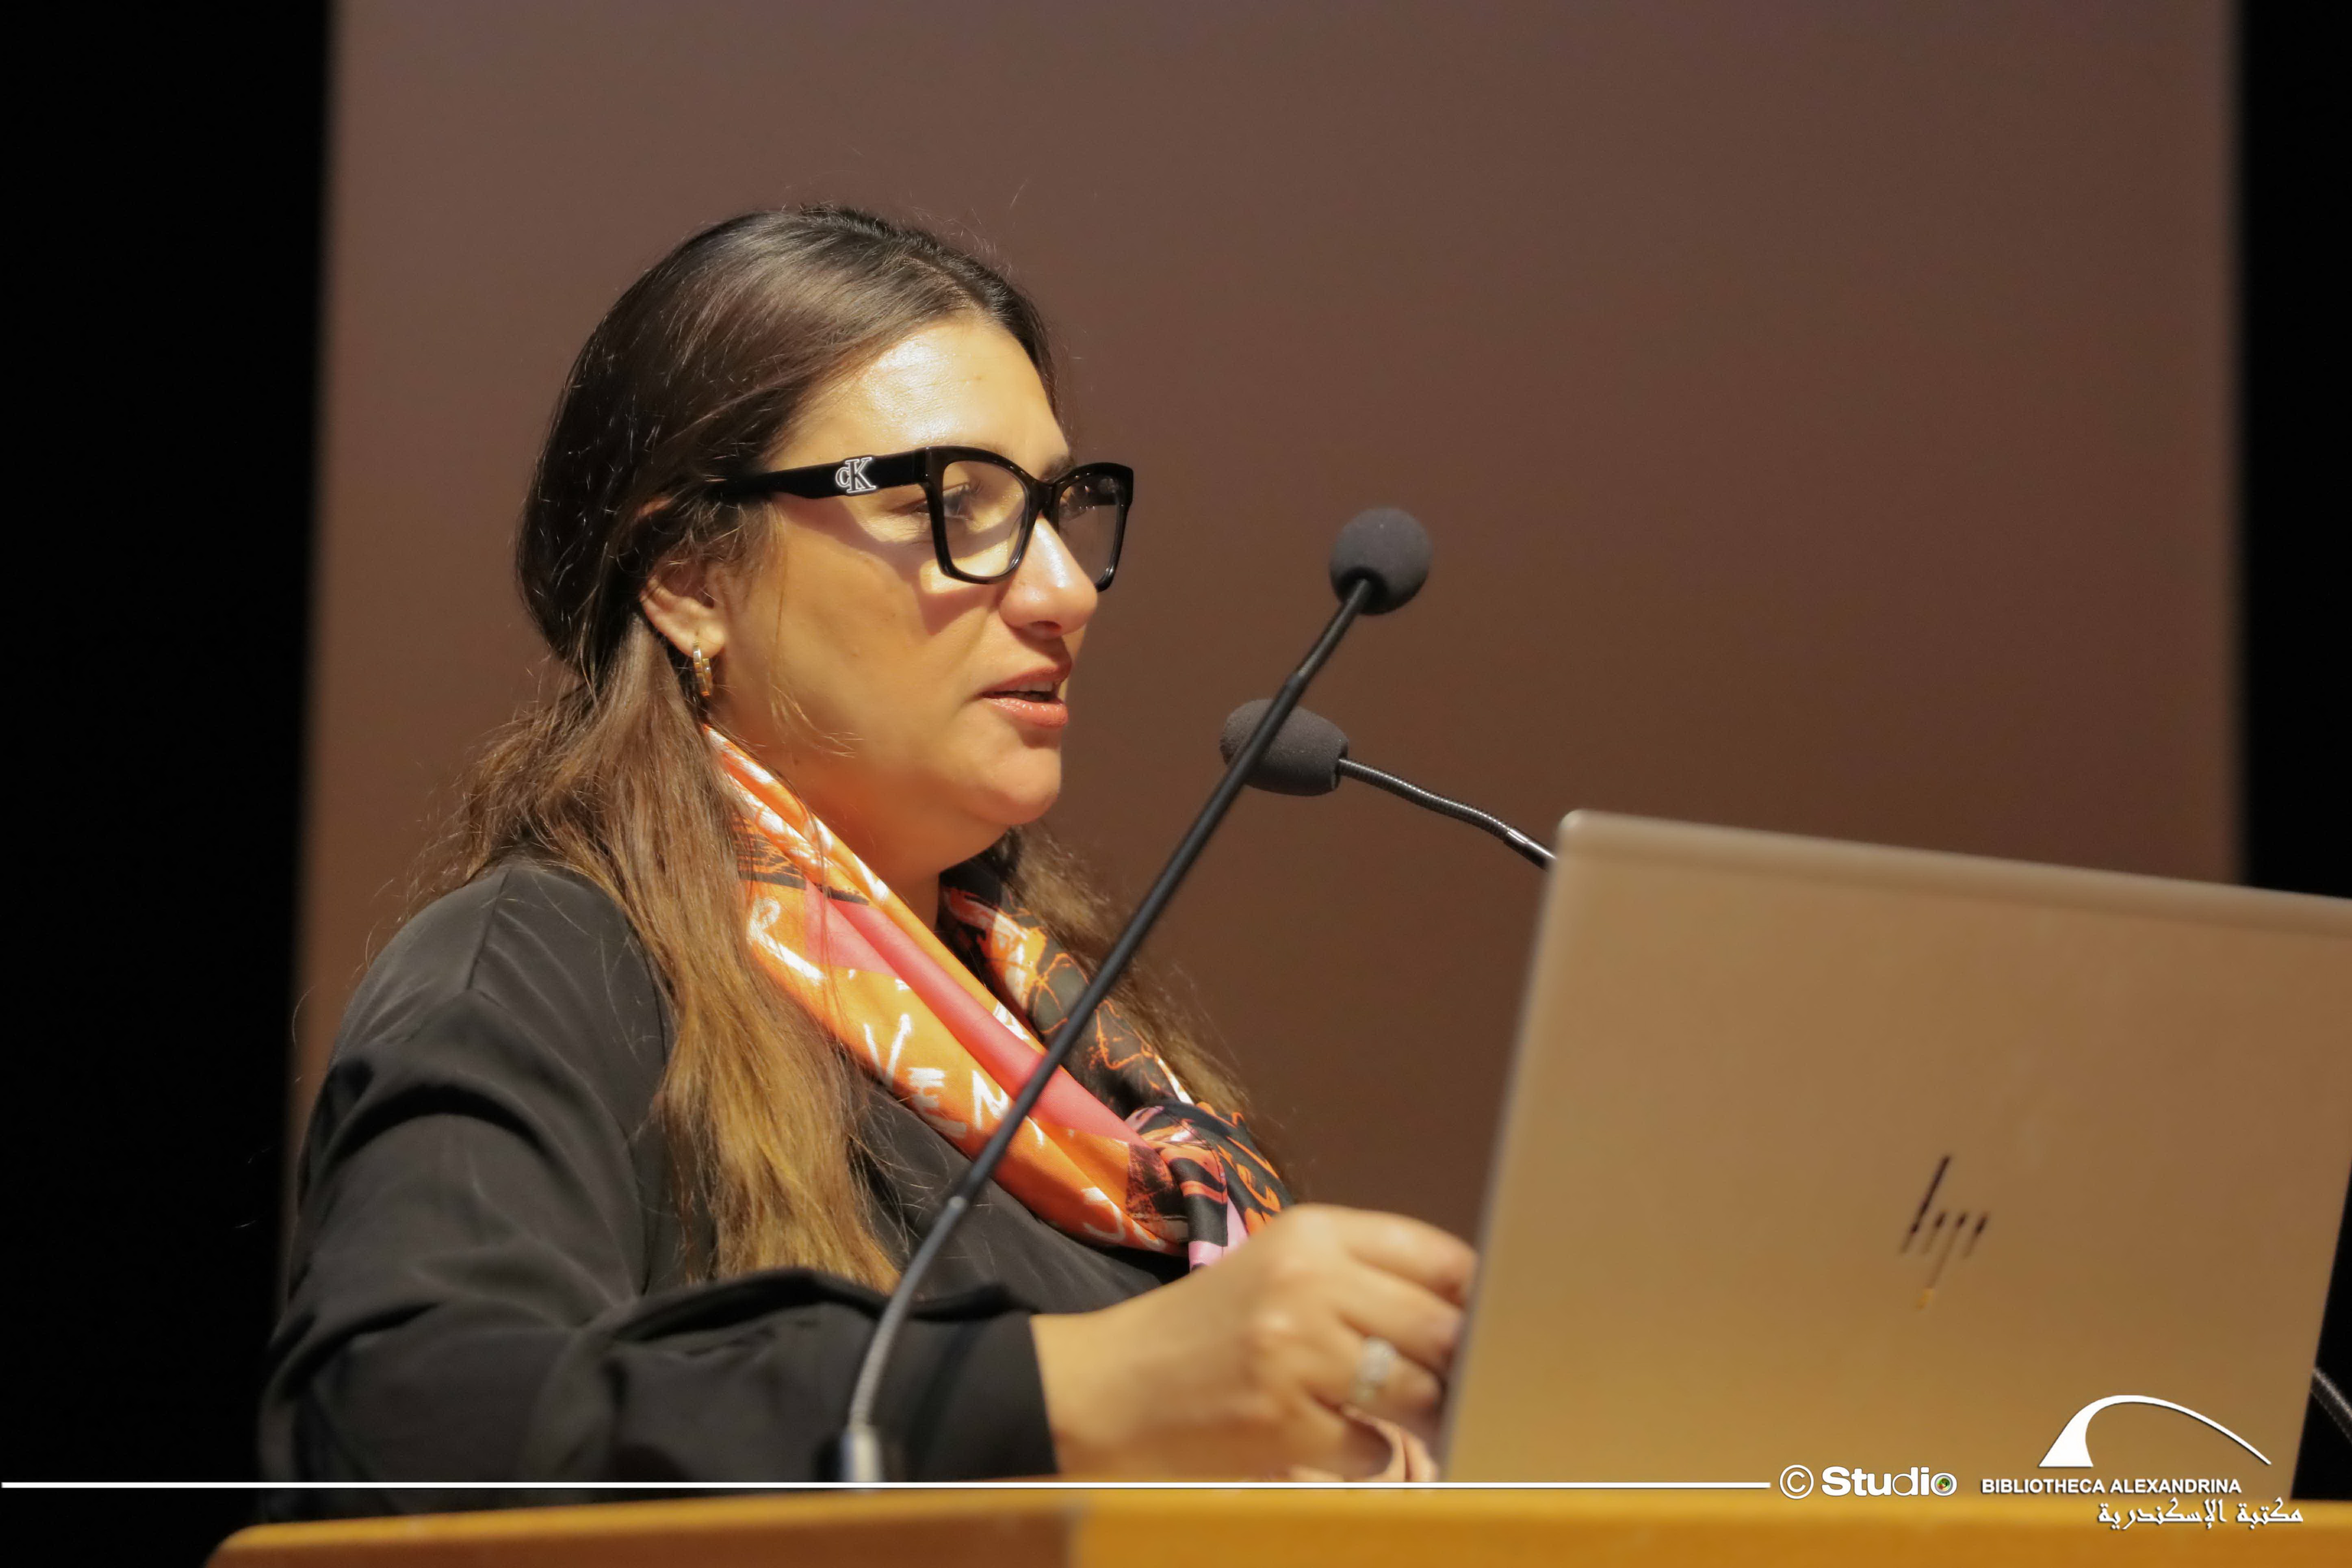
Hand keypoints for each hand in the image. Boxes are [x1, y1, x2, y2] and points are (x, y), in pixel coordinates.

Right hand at [1030, 1203, 1475, 1477]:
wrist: (1106, 1389)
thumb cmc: (1204, 1331)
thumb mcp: (1280, 1271)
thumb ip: (1366, 1278)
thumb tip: (1472, 1315)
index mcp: (1312, 1233)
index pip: (1439, 1257)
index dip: (1478, 1297)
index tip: (1493, 1324)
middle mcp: (1308, 1284)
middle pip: (1440, 1328)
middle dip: (1462, 1365)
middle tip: (1465, 1385)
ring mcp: (1294, 1355)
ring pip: (1415, 1393)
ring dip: (1422, 1416)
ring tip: (1403, 1417)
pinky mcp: (1282, 1425)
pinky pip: (1371, 1451)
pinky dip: (1365, 1456)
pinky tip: (1330, 1440)